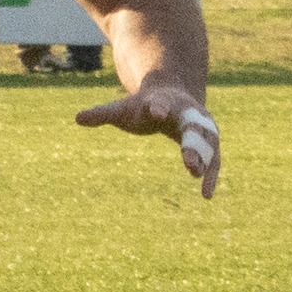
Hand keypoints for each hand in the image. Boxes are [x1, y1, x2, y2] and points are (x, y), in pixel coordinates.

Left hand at [75, 85, 219, 198]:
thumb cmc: (145, 106)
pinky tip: (206, 195)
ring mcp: (203, 125)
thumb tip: (77, 118)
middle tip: (189, 164)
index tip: (156, 111)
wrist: (173, 95)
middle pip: (192, 126)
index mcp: (163, 101)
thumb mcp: (122, 109)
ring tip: (196, 176)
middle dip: (192, 144)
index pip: (160, 103)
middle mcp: (188, 111)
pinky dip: (211, 174)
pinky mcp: (210, 140)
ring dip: (205, 159)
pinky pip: (213, 158)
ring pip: (208, 142)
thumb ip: (103, 114)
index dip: (158, 107)